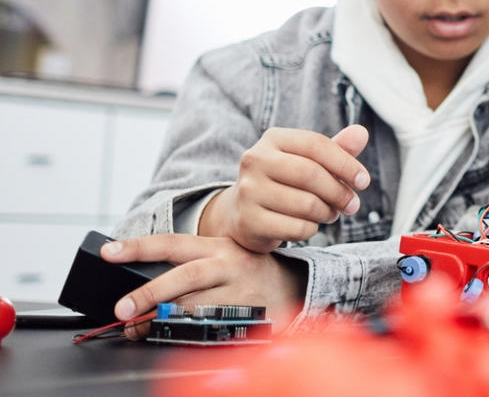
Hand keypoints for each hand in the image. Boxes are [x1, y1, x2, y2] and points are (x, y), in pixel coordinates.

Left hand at [101, 234, 305, 339]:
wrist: (289, 285)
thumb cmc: (242, 270)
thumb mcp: (218, 255)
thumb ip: (184, 264)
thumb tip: (133, 285)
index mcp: (216, 246)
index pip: (172, 243)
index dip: (138, 247)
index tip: (109, 253)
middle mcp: (229, 265)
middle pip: (185, 276)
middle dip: (149, 293)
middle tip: (121, 309)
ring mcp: (240, 292)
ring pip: (196, 307)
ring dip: (161, 321)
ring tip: (137, 329)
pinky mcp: (247, 316)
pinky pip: (210, 328)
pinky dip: (185, 335)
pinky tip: (169, 336)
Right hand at [200, 124, 370, 252]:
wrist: (243, 213)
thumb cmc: (286, 182)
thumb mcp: (310, 161)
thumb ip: (337, 148)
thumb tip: (362, 132)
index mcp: (273, 138)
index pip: (316, 145)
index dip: (346, 164)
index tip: (364, 181)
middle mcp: (255, 160)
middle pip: (311, 174)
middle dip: (339, 192)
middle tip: (352, 204)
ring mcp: (248, 191)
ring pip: (306, 204)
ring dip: (328, 212)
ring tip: (331, 213)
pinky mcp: (248, 221)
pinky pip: (296, 228)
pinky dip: (311, 229)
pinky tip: (310, 226)